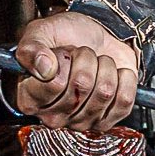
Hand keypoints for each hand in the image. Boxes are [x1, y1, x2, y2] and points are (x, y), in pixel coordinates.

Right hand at [9, 10, 140, 132]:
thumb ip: (31, 48)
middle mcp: (52, 116)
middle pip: (82, 85)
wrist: (93, 37)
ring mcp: (80, 122)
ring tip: (96, 63)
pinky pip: (124, 100)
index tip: (59, 52)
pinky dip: (124, 79)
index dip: (63, 60)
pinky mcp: (106, 121)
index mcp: (29, 98)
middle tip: (80, 55)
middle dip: (86, 59)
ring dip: (105, 67)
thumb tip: (44, 67)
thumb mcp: (40, 33)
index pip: (54, 83)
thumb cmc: (63, 38)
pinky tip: (113, 73)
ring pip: (105, 91)